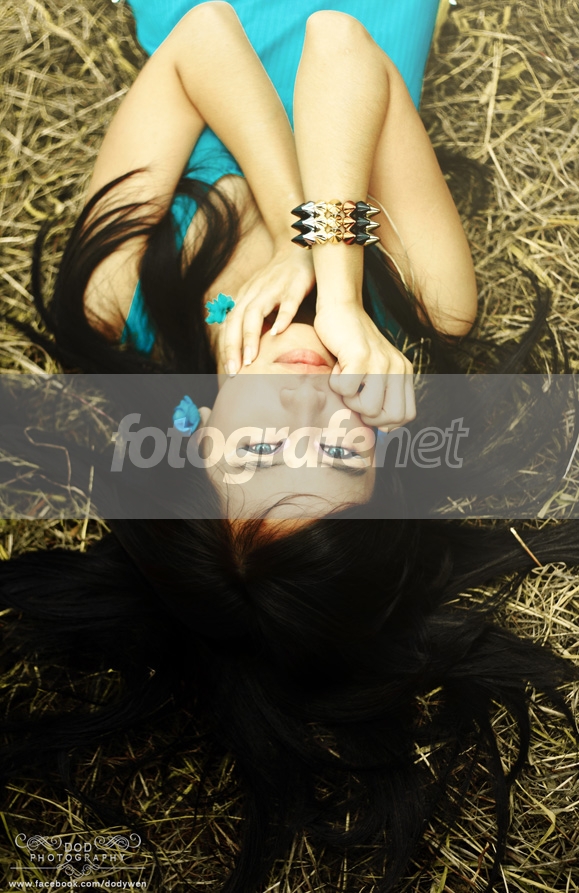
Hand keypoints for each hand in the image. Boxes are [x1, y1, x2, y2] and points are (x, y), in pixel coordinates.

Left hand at [216, 243, 314, 374]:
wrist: (299, 247)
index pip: (229, 326)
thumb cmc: (279, 280)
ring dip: (251, 337)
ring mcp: (273, 288)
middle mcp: (254, 293)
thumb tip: (247, 348)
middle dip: (232, 348)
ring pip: (255, 313)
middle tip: (233, 372)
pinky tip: (279, 333)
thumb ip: (253, 320)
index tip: (227, 370)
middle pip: (236, 321)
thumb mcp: (260, 299)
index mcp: (244, 298)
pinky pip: (287, 302)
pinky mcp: (294, 284)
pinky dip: (282, 317)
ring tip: (251, 360)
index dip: (226, 348)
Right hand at [314, 301, 414, 430]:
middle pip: (391, 418)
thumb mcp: (374, 369)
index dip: (385, 422)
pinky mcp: (360, 355)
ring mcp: (381, 362)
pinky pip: (346, 390)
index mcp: (404, 372)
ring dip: (349, 399)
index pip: (406, 415)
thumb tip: (384, 430)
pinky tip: (338, 367)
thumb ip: (381, 394)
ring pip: (368, 408)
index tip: (366, 408)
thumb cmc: (351, 344)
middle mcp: (398, 367)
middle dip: (367, 416)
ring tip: (345, 377)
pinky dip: (335, 384)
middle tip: (354, 395)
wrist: (341, 308)